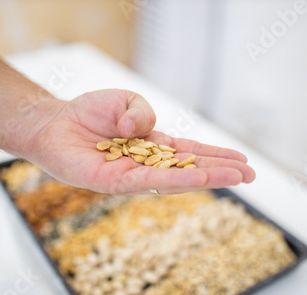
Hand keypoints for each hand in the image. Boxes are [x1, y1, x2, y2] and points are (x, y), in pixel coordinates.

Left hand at [25, 89, 254, 194]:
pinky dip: (175, 179)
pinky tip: (198, 177)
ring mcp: (133, 175)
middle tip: (251, 175)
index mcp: (153, 145)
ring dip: (207, 177)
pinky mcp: (115, 181)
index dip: (216, 156)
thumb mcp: (125, 100)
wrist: (55, 124)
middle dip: (221, 171)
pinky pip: (149, 181)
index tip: (243, 161)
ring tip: (236, 178)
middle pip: (190, 168)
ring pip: (176, 179)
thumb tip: (144, 128)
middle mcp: (147, 164)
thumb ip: (143, 111)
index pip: (191, 152)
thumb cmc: (89, 113)